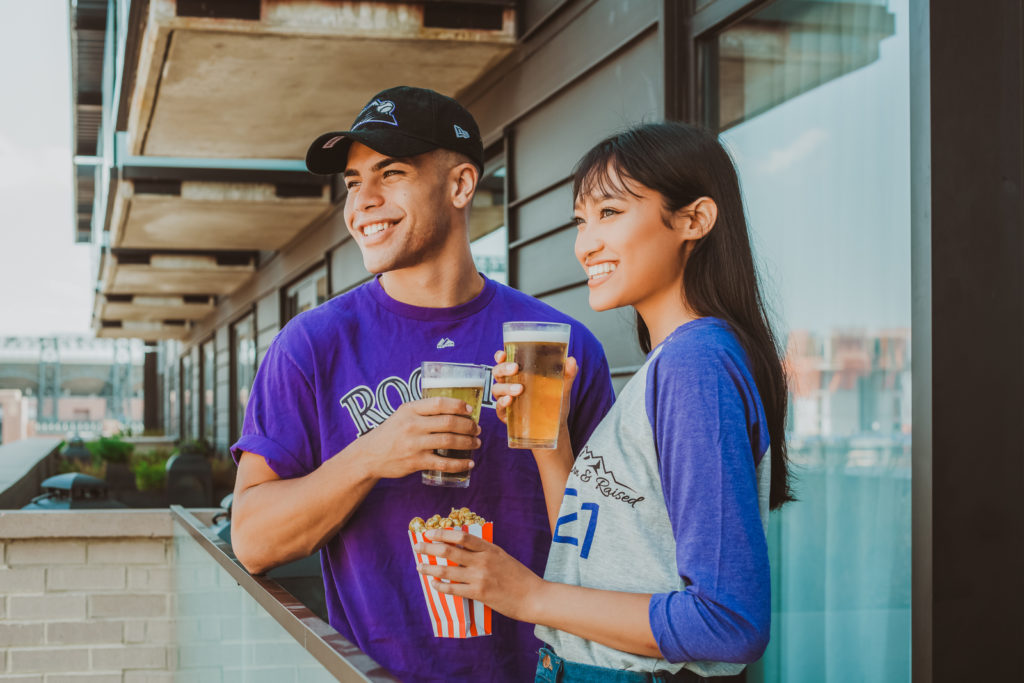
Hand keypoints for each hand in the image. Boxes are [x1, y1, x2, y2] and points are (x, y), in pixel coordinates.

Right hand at [358, 397, 480, 479]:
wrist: (369, 455)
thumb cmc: (390, 433)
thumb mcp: (402, 415)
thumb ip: (423, 411)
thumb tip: (453, 410)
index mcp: (410, 409)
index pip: (439, 403)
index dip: (458, 405)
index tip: (470, 411)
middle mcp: (412, 425)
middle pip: (449, 422)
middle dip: (468, 426)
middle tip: (477, 429)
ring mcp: (414, 444)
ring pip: (449, 441)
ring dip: (467, 442)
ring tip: (476, 443)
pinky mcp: (416, 462)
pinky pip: (443, 463)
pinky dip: (459, 464)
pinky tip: (469, 463)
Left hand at [413, 528, 545, 621]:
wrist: (533, 597)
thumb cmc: (519, 577)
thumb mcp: (503, 557)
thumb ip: (484, 552)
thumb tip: (462, 547)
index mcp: (489, 548)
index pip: (461, 535)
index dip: (442, 533)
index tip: (430, 532)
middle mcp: (483, 560)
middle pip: (449, 550)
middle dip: (430, 548)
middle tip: (418, 547)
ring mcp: (480, 577)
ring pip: (447, 570)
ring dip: (430, 568)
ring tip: (420, 567)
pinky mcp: (479, 594)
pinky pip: (454, 589)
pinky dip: (441, 586)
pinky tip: (434, 584)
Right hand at [491, 350, 578, 432]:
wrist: (555, 427)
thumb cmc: (554, 402)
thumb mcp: (562, 387)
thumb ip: (567, 374)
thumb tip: (572, 360)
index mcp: (519, 374)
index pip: (505, 362)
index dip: (500, 356)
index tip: (502, 353)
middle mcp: (509, 384)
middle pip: (497, 373)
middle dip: (503, 368)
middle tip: (515, 368)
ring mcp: (506, 399)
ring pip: (496, 389)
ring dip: (505, 387)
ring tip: (519, 389)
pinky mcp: (506, 415)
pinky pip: (499, 408)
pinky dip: (502, 403)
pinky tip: (509, 401)